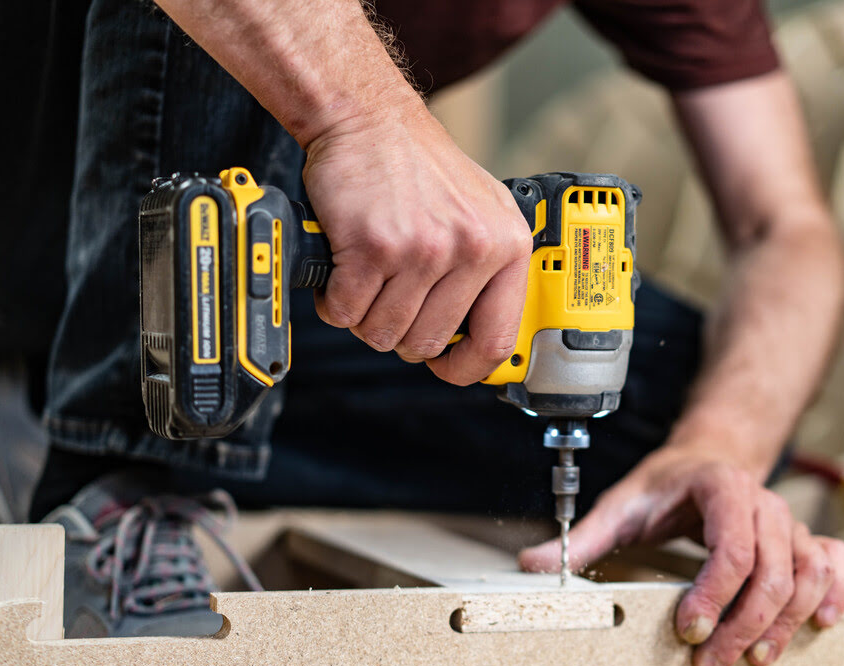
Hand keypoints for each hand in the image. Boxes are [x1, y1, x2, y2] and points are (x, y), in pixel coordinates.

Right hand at [303, 100, 531, 384]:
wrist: (369, 120)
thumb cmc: (419, 168)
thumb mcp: (481, 213)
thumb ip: (488, 272)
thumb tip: (483, 338)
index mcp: (507, 246)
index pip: (496, 339)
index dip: (466, 367)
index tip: (448, 368)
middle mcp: (472, 249)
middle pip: (428, 343)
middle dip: (400, 331)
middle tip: (390, 299)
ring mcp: (424, 250)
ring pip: (384, 333)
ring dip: (365, 316)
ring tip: (367, 279)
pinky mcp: (374, 248)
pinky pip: (348, 312)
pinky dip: (336, 301)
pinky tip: (343, 272)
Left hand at [519, 443, 843, 665]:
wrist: (709, 456)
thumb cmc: (667, 484)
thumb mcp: (622, 503)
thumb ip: (582, 537)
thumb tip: (531, 564)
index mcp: (720, 487)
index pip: (731, 546)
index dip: (714, 594)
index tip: (688, 630)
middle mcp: (762, 503)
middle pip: (773, 570)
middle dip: (742, 624)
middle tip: (709, 662)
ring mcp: (789, 521)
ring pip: (807, 573)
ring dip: (785, 622)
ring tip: (755, 659)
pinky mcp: (804, 538)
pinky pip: (836, 562)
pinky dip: (837, 592)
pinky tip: (823, 624)